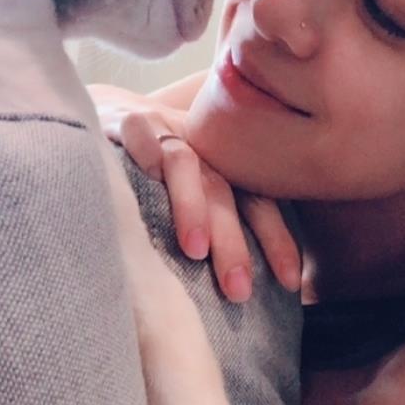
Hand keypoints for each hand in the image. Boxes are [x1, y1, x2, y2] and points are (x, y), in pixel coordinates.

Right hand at [89, 84, 301, 302]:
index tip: (290, 282)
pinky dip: (146, 150)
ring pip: (184, 166)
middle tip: (239, 290)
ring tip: (196, 251)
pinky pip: (138, 133)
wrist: (113, 113)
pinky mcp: (127, 121)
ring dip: (192, 207)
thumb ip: (217, 231)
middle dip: (233, 243)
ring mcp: (165, 132)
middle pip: (224, 193)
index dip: (276, 239)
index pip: (258, 202)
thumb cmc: (156, 170)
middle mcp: (201, 150)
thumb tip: (244, 292)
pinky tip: (149, 173)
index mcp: (224, 168)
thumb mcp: (194, 194)